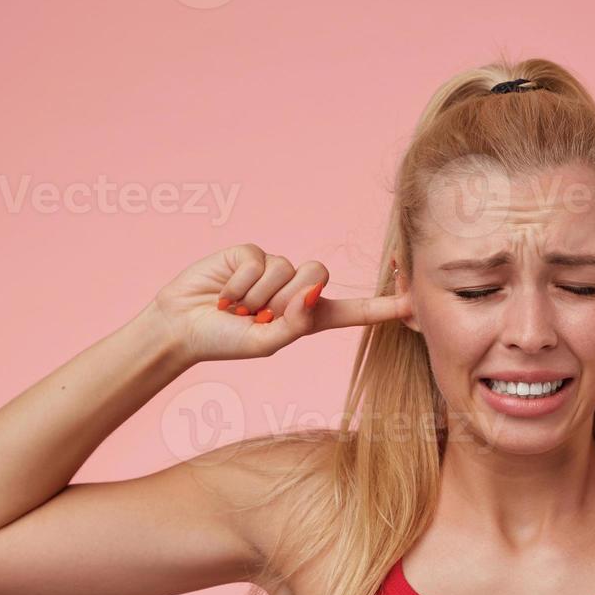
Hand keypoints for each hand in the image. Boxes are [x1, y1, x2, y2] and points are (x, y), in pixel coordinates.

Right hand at [149, 243, 411, 362]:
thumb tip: (314, 294)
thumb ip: (295, 324)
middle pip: (319, 277)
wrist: (180, 327)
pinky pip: (260, 260)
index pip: (356, 310)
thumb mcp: (265, 342)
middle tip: (256, 316)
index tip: (414, 300)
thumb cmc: (224, 341)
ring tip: (237, 307)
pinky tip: (224, 293)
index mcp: (310, 318)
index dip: (385, 306)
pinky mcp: (252, 252)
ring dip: (258, 294)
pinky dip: (240, 283)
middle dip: (286, 298)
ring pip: (288, 269)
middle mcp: (298, 291)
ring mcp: (276, 269)